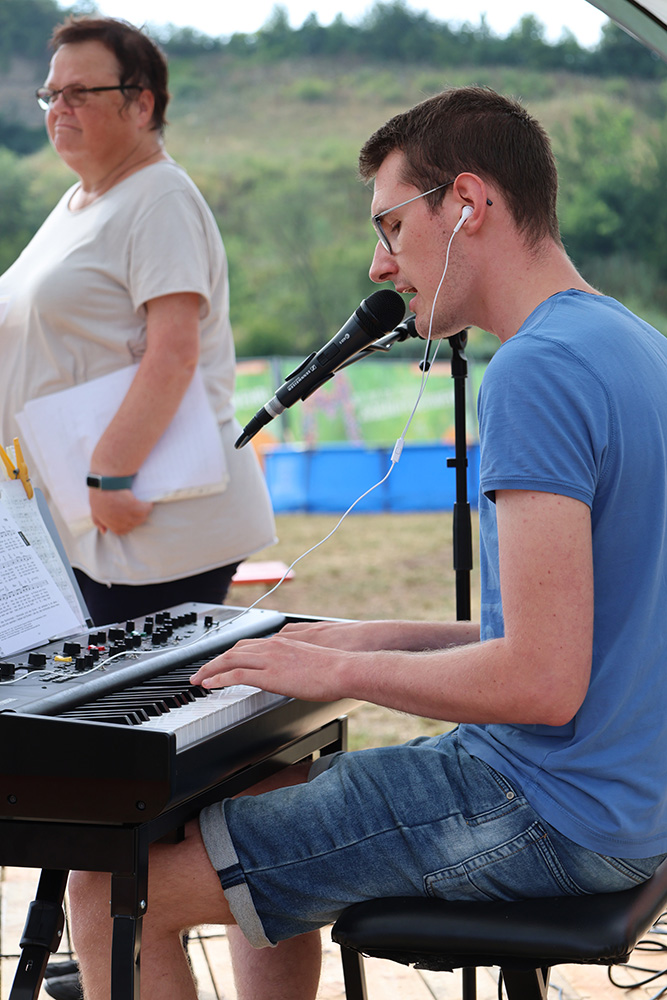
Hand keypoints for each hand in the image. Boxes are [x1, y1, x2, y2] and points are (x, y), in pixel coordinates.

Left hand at [89, 488, 153, 534]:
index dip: (126, 524)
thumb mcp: (94, 510)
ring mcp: (127, 515)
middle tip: (136, 507)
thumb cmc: (99, 494)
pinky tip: (146, 501)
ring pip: (142, 517)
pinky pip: (146, 509)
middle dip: (136, 517)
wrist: (105, 482)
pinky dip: (148, 505)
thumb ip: (98, 522)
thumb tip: (104, 532)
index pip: (122, 531)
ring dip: (144, 511)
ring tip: (142, 504)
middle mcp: (119, 522)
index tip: (128, 516)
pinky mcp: (134, 506)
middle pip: (134, 524)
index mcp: (110, 524)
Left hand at [189, 632, 354, 702]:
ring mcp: (269, 658)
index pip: (248, 645)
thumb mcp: (310, 658)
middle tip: (201, 671)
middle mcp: (272, 645)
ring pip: (229, 660)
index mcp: (281, 642)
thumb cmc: (334, 666)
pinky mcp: (269, 674)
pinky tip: (209, 684)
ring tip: (197, 679)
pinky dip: (218, 678)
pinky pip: (236, 674)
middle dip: (214, 660)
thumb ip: (295, 661)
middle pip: (233, 650)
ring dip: (209, 669)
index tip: (220, 662)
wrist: (343, 668)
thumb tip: (291, 671)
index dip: (230, 654)